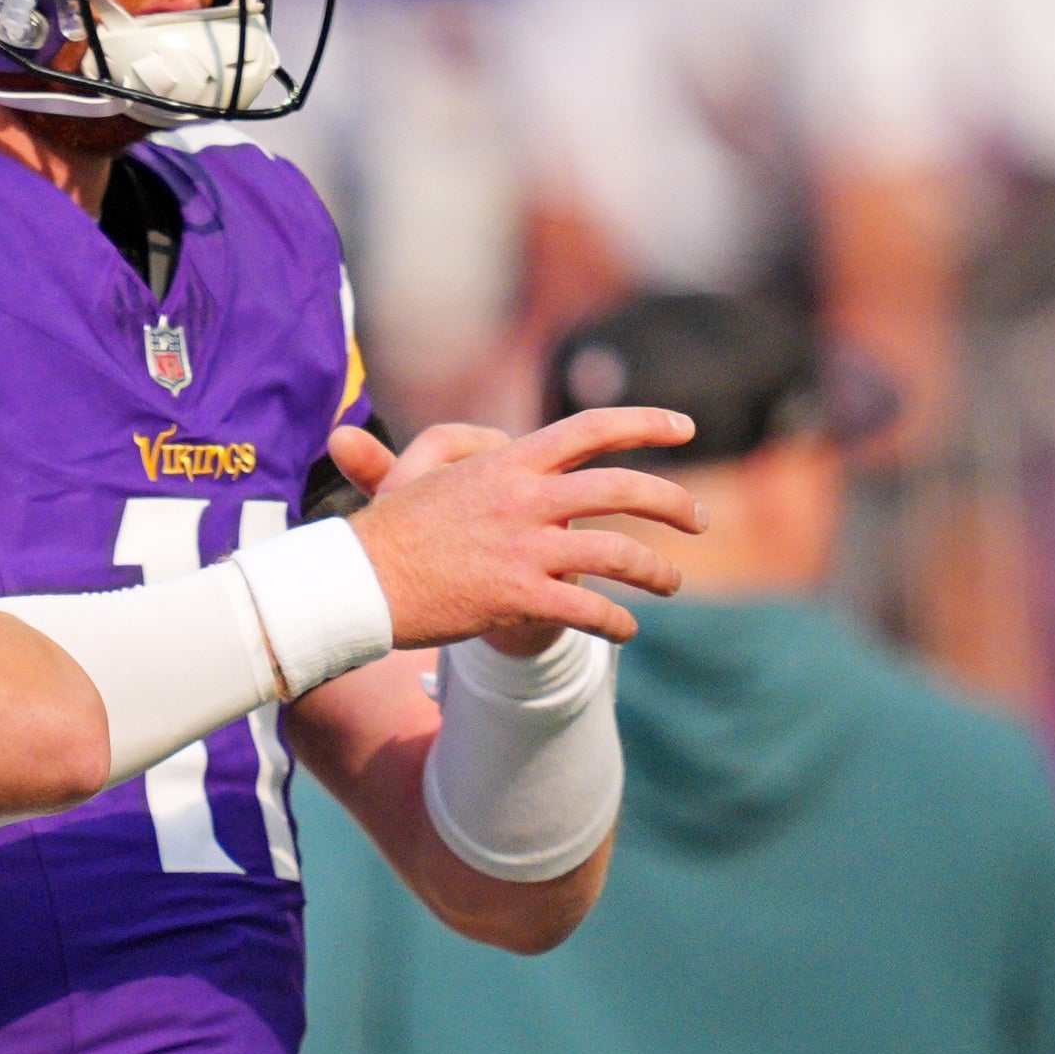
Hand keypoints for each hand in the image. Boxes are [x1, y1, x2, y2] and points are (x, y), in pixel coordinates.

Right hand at [341, 405, 702, 648]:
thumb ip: (453, 446)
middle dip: (672, 502)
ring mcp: (524, 550)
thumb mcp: (416, 474)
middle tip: (698, 518)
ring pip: (617, 554)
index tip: (685, 427)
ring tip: (670, 584)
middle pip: (622, 489)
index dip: (645, 423)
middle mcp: (524, 500)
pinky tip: (625, 631)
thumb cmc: (384, 531)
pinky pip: (588, 610)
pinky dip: (616, 623)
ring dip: (656, 571)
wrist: (356, 583)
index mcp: (506, 464)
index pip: (591, 429)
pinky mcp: (517, 597)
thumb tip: (492, 435)